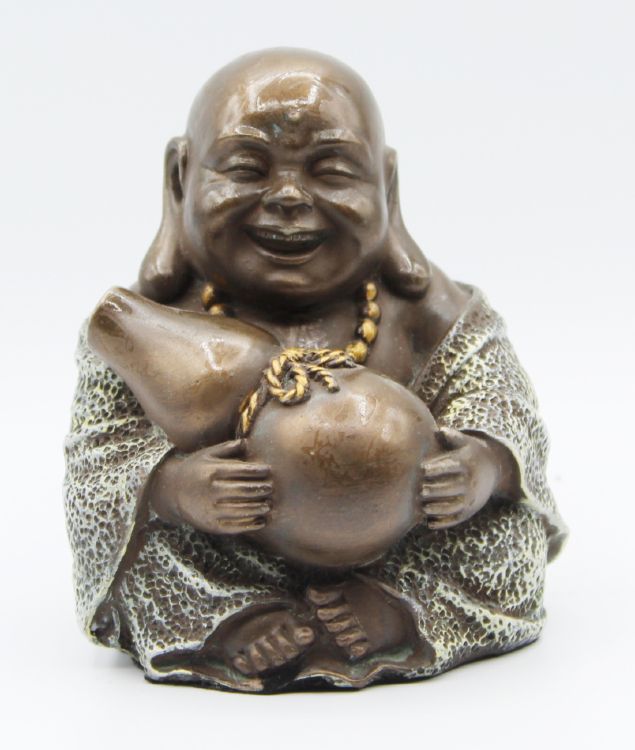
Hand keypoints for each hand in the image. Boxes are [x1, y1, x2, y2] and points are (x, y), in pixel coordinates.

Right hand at [148, 439, 271, 534]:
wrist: (170, 492)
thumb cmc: (194, 469)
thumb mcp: (206, 454)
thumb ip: (227, 448)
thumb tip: (247, 442)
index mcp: (213, 472)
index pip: (242, 471)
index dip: (258, 471)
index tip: (268, 470)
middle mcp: (212, 491)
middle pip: (245, 490)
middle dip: (261, 489)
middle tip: (271, 488)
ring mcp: (211, 510)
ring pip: (242, 510)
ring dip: (259, 508)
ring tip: (268, 505)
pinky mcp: (211, 525)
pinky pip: (235, 527)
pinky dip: (251, 525)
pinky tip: (261, 521)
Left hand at [420, 427, 501, 529]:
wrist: (495, 469)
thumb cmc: (471, 453)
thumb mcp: (466, 442)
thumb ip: (453, 436)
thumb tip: (439, 430)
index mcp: (466, 463)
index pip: (451, 466)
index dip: (437, 468)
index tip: (423, 468)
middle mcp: (470, 482)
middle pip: (452, 488)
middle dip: (436, 490)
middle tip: (420, 490)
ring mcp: (471, 497)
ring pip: (455, 506)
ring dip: (439, 509)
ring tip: (423, 508)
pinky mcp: (470, 510)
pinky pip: (457, 519)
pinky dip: (444, 523)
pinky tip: (429, 524)